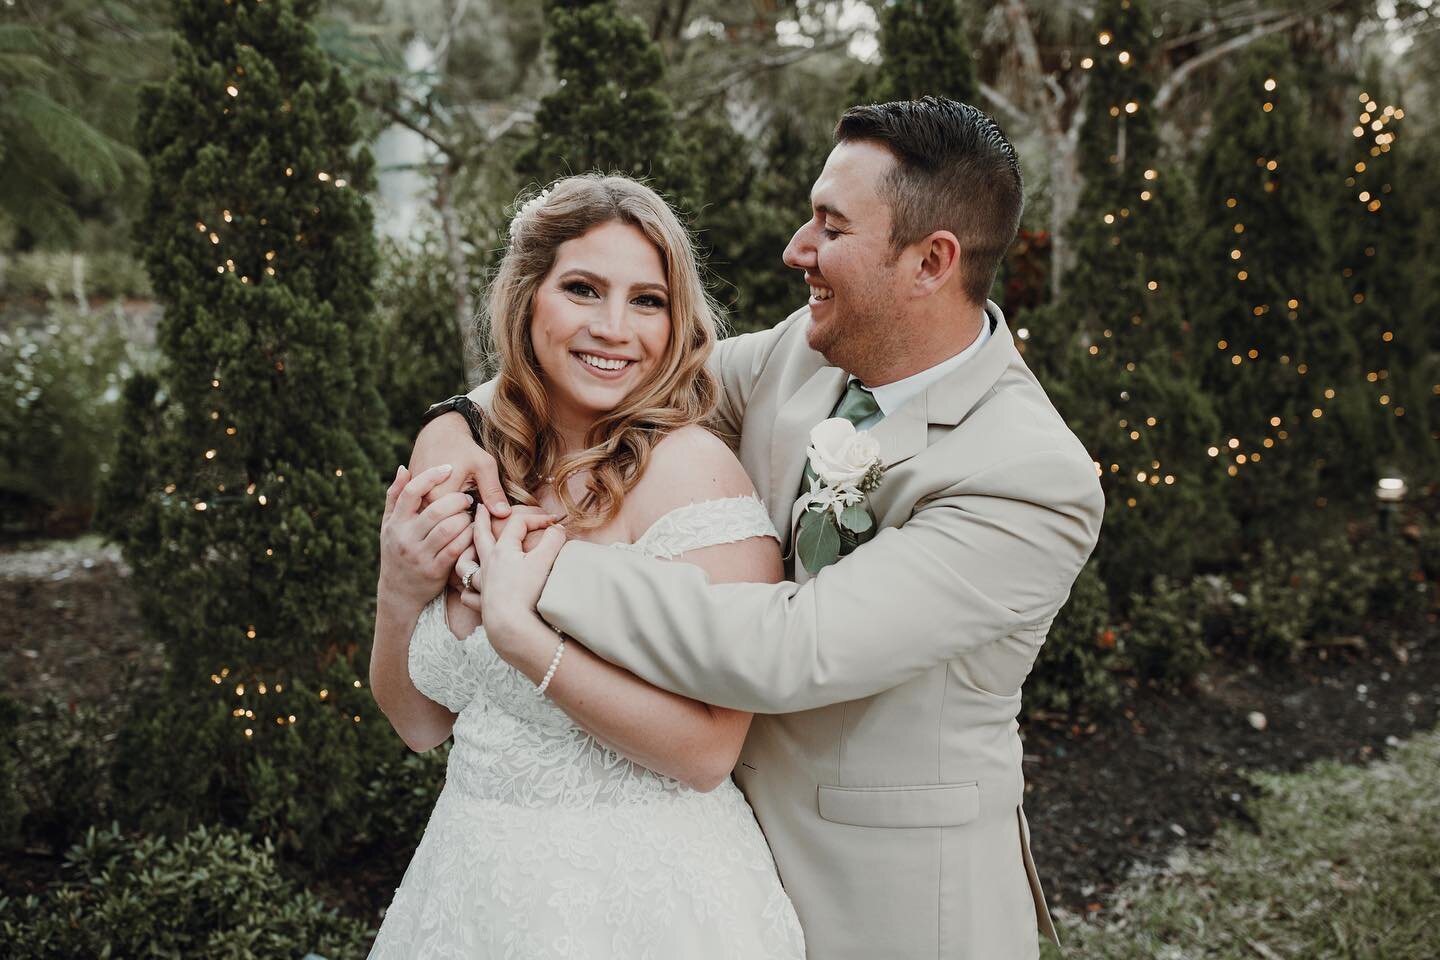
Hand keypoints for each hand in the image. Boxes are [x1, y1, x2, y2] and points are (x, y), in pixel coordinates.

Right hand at [378, 464, 474, 611]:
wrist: (399, 592)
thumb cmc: (397, 549)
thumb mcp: (390, 524)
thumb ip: (395, 496)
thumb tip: (403, 468)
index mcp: (395, 522)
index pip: (411, 492)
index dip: (431, 476)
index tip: (448, 468)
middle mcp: (405, 538)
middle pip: (436, 510)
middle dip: (458, 500)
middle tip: (468, 498)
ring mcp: (420, 555)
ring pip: (449, 529)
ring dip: (466, 519)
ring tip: (471, 515)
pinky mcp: (435, 570)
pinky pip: (457, 548)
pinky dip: (469, 537)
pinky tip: (474, 532)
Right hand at [410, 409, 510, 518]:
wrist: (438, 433)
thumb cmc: (464, 448)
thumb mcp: (484, 465)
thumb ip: (493, 490)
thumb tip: (504, 514)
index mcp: (437, 496)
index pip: (459, 524)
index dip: (473, 519)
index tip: (477, 501)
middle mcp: (422, 502)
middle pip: (447, 527)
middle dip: (462, 520)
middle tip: (470, 500)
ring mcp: (415, 502)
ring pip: (438, 524)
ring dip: (452, 518)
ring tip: (461, 499)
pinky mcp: (413, 501)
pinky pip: (432, 517)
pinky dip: (443, 513)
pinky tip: (451, 500)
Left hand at [462, 511, 566, 652]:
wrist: (513, 626)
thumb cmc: (528, 592)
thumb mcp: (546, 561)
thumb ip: (553, 541)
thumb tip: (558, 528)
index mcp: (502, 550)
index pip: (516, 524)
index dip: (536, 518)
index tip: (554, 522)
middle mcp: (488, 565)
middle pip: (481, 536)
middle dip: (482, 520)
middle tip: (480, 507)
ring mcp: (483, 585)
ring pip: (467, 565)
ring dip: (466, 554)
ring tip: (466, 549)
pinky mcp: (483, 605)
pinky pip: (469, 595)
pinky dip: (468, 590)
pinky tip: (470, 590)